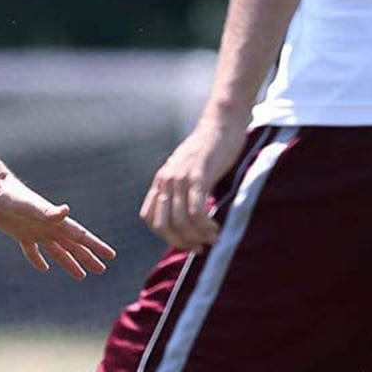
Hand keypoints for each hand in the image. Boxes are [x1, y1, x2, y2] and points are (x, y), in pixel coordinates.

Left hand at [0, 173, 115, 277]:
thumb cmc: (9, 195)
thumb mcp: (28, 205)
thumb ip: (47, 211)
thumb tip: (66, 211)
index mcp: (54, 221)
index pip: (80, 236)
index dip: (96, 246)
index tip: (110, 256)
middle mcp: (48, 226)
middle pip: (72, 245)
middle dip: (87, 257)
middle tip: (101, 270)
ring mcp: (35, 230)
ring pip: (57, 250)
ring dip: (69, 262)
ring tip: (81, 275)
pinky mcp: (20, 233)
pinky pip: (32, 250)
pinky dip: (38, 260)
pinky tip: (44, 268)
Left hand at [141, 111, 249, 250]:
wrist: (222, 123)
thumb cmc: (211, 149)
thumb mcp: (189, 171)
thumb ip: (183, 190)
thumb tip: (189, 218)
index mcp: (161, 180)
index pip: (149, 218)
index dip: (165, 236)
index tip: (186, 242)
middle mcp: (166, 180)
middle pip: (163, 225)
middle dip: (181, 242)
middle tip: (200, 247)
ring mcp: (180, 178)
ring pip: (180, 222)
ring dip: (197, 237)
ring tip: (212, 240)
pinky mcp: (198, 176)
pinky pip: (196, 212)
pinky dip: (205, 227)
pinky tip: (215, 228)